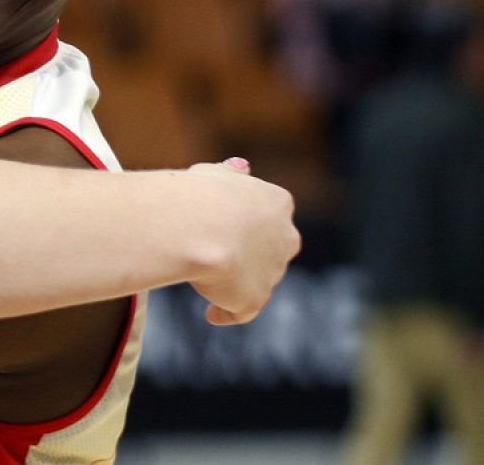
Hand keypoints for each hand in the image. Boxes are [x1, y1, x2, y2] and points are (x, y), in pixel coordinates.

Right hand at [184, 158, 300, 325]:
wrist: (198, 226)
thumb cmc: (198, 194)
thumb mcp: (212, 174)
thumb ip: (229, 176)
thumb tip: (241, 168)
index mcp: (277, 203)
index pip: (269, 214)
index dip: (247, 221)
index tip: (227, 225)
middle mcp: (284, 238)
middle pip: (272, 250)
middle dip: (252, 254)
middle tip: (220, 253)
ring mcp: (272, 271)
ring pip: (258, 280)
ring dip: (238, 281)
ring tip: (206, 280)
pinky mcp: (253, 299)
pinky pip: (241, 311)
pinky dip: (227, 313)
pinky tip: (212, 315)